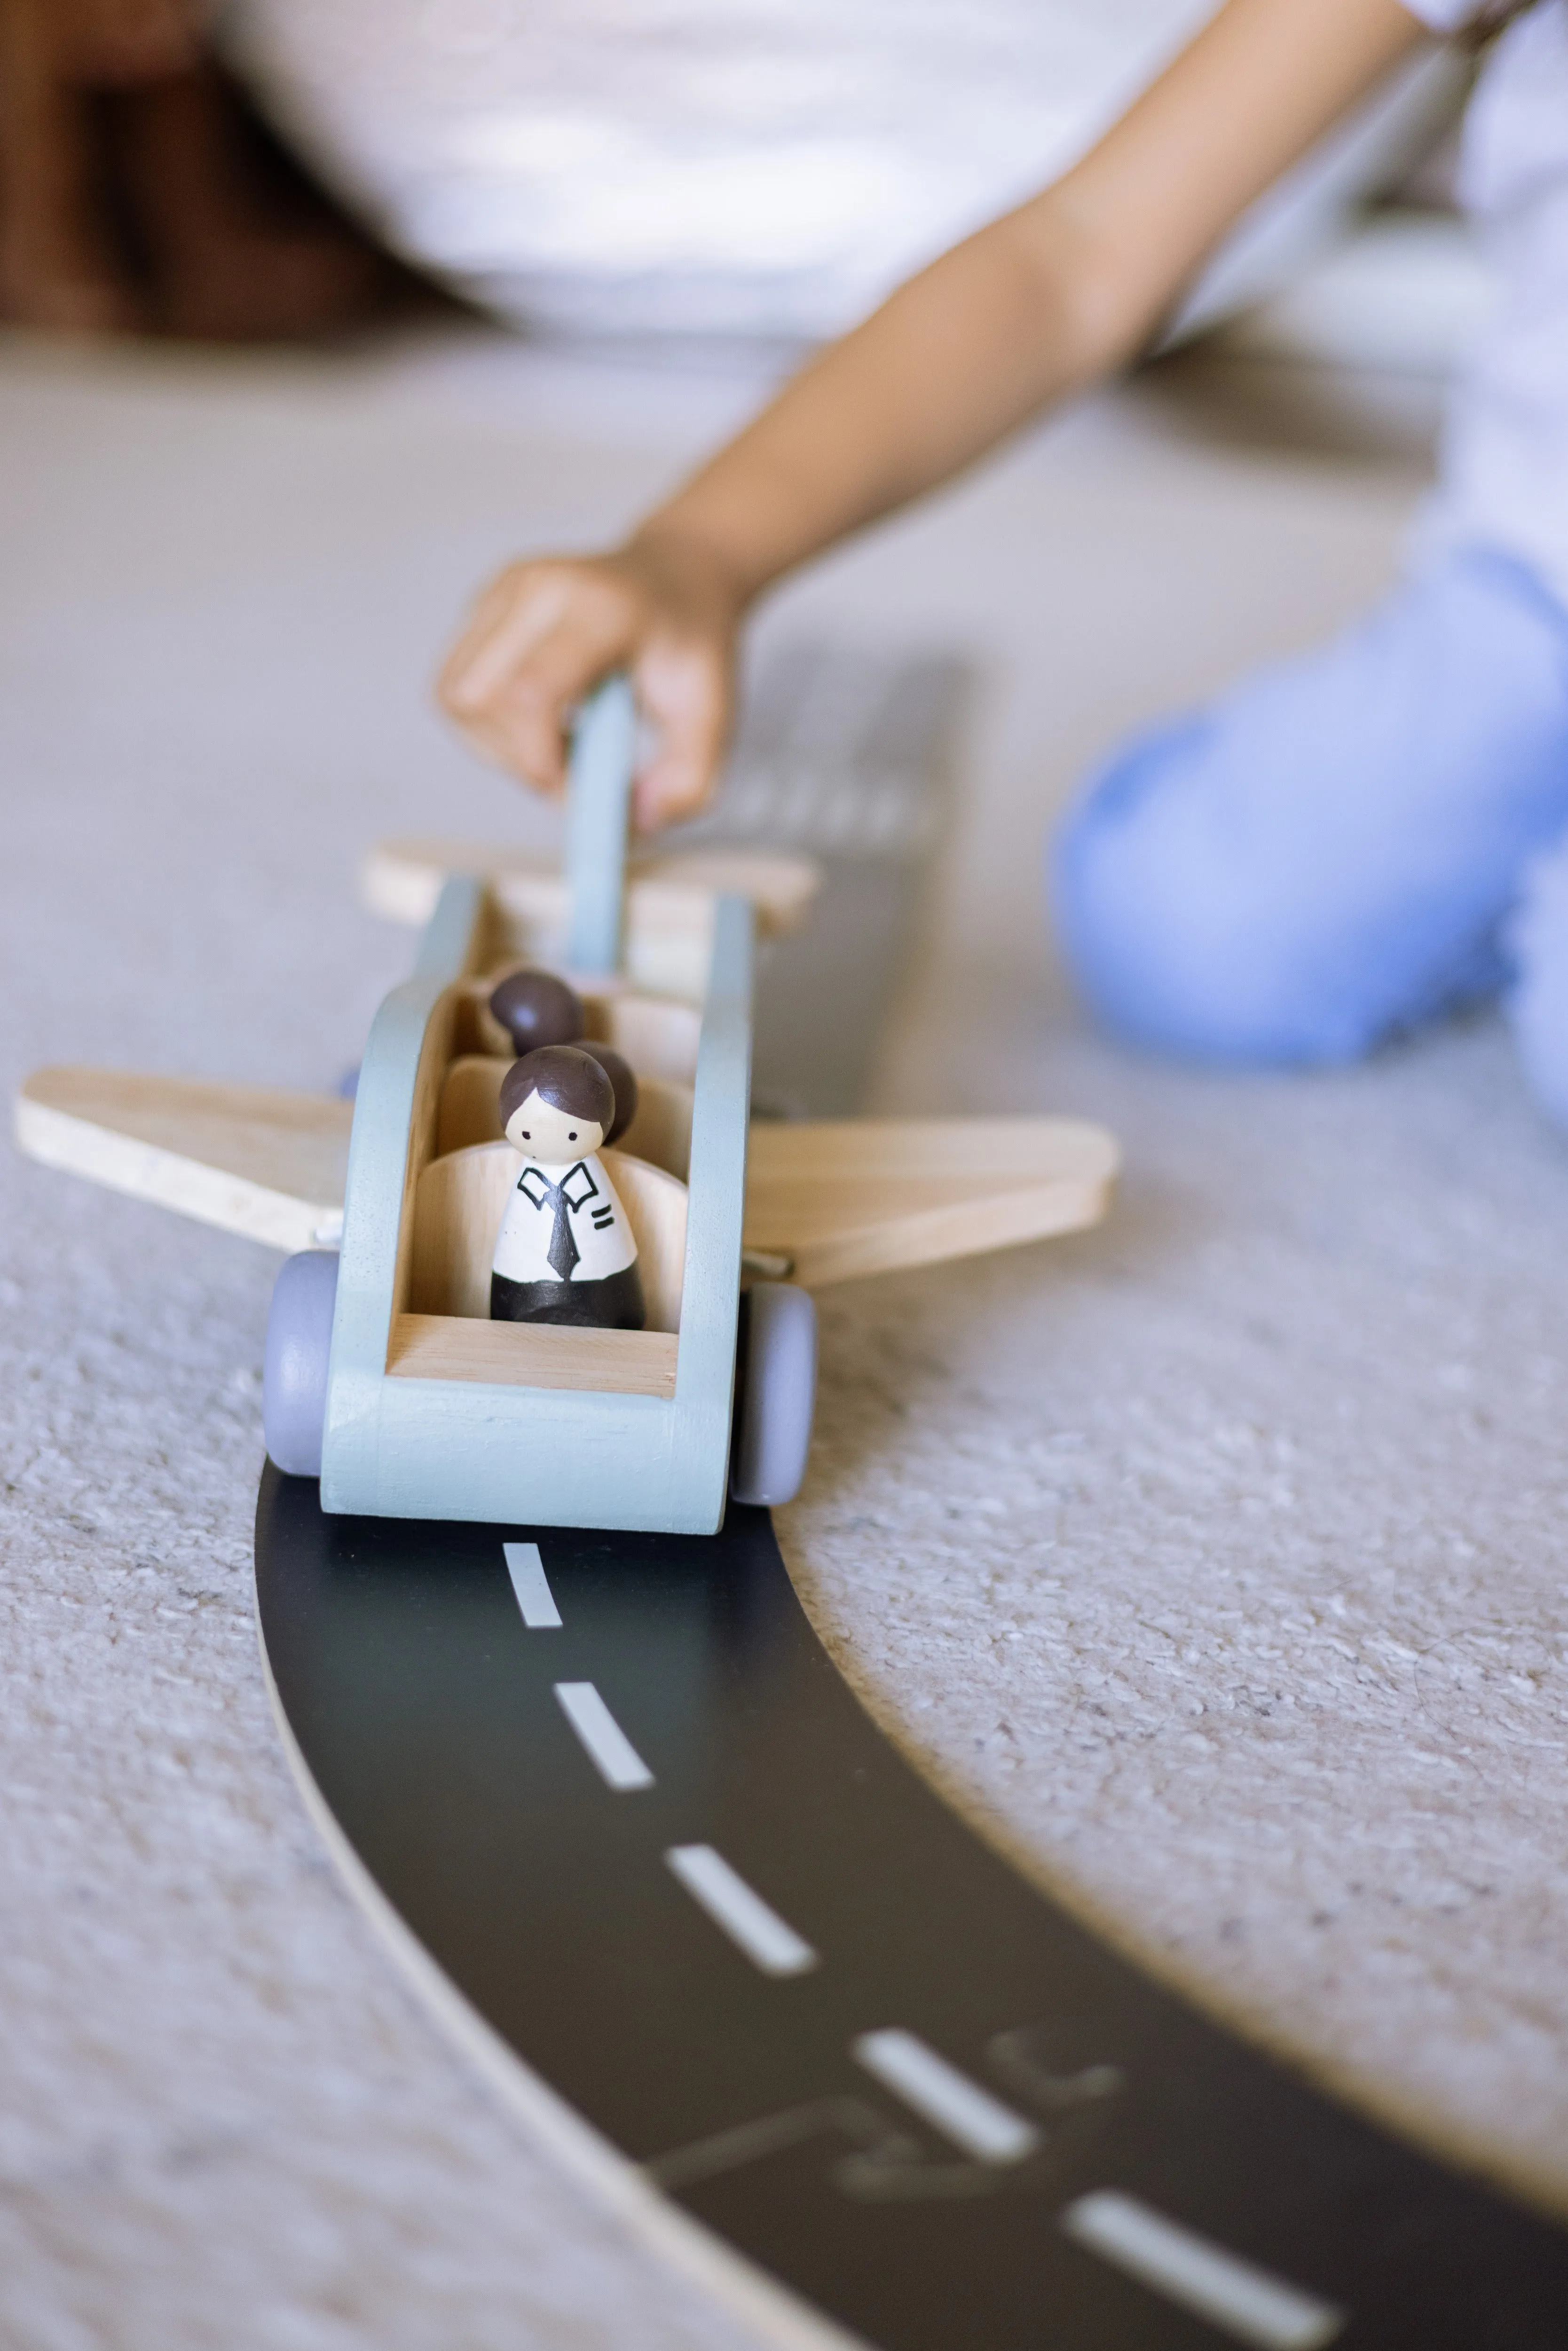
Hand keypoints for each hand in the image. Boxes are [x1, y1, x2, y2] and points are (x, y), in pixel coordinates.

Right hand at [436, 534, 741, 830]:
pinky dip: (489, 725)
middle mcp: (539, 586)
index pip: (529, 692)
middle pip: (480, 699)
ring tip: (556, 743)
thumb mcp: (715, 715)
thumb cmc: (691, 645)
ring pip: (457, 695)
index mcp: (601, 607)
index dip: (539, 760)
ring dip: (497, 745)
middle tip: (573, 770)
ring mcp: (503, 590)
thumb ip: (688, 782)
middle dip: (518, 759)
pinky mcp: (482, 604)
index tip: (577, 789)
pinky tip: (539, 721)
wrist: (676, 579)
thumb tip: (633, 824)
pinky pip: (456, 685)